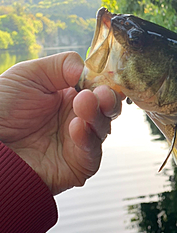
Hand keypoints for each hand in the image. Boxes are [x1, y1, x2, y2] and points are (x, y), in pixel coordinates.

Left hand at [0, 52, 122, 194]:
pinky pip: (92, 154)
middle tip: (102, 93)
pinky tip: (77, 126)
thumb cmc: (1, 109)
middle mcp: (77, 119)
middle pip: (107, 110)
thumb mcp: (29, 75)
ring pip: (103, 130)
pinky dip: (88, 139)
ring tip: (85, 104)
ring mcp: (78, 143)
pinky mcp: (77, 166)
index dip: (105, 83)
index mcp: (69, 97)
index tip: (103, 77)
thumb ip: (61, 66)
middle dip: (109, 100)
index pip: (99, 89)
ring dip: (98, 115)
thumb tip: (87, 69)